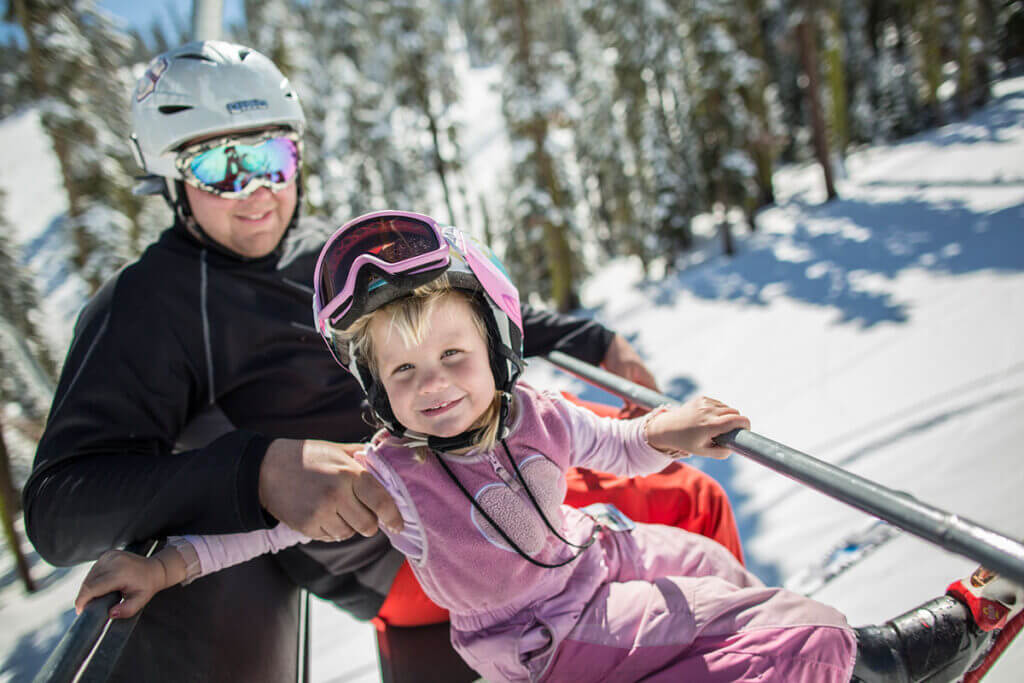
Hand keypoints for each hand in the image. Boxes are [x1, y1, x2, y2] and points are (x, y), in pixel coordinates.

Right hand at [74, 549, 173, 618]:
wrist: (154, 569)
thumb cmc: (146, 587)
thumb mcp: (140, 601)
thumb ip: (126, 610)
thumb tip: (110, 614)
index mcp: (119, 573)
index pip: (92, 588)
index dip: (82, 600)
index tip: (80, 611)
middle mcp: (113, 562)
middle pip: (88, 582)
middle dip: (84, 596)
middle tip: (86, 607)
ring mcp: (110, 556)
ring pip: (89, 576)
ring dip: (87, 588)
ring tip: (94, 598)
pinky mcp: (108, 554)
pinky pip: (94, 570)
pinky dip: (92, 580)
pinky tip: (98, 587)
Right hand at [259, 439, 403, 541]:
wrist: (267, 469)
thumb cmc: (307, 457)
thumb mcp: (337, 450)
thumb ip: (363, 456)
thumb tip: (388, 458)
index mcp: (349, 473)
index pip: (381, 501)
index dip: (393, 516)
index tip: (398, 525)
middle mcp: (337, 495)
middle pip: (368, 524)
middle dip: (370, 523)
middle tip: (363, 513)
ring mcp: (321, 513)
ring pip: (350, 533)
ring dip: (350, 526)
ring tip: (338, 510)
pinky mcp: (307, 526)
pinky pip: (331, 537)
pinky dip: (332, 530)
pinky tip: (324, 515)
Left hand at [601, 334, 659, 417]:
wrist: (609, 346)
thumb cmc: (617, 357)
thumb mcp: (622, 375)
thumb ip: (627, 392)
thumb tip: (631, 409)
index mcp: (649, 380)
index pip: (657, 400)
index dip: (652, 411)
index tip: (641, 420)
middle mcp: (647, 384)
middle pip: (649, 404)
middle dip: (639, 414)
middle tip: (627, 421)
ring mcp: (640, 385)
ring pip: (641, 403)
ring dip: (633, 412)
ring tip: (621, 418)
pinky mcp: (632, 386)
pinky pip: (634, 400)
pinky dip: (629, 407)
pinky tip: (621, 413)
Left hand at [646, 396, 750, 458]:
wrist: (667, 427)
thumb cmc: (687, 442)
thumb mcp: (704, 452)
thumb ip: (723, 452)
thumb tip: (736, 446)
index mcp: (711, 425)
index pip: (738, 420)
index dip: (746, 425)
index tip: (745, 431)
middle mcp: (709, 411)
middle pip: (735, 413)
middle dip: (736, 422)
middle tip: (729, 432)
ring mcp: (705, 403)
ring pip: (727, 407)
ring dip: (727, 416)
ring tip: (716, 427)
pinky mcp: (702, 398)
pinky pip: (719, 403)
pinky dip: (719, 411)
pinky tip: (709, 419)